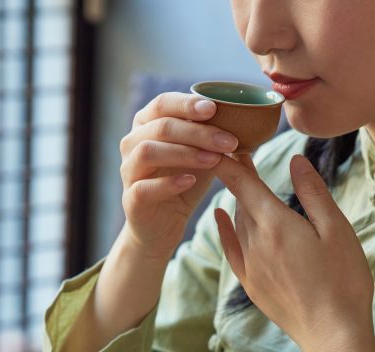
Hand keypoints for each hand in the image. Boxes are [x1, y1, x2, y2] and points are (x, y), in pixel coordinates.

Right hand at [119, 93, 239, 261]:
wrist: (162, 225)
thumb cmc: (182, 183)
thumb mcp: (201, 155)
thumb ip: (212, 137)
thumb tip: (247, 119)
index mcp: (146, 125)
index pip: (162, 104)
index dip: (187, 103)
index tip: (214, 108)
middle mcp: (131, 143)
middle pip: (161, 127)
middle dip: (198, 132)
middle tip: (229, 141)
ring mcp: (128, 170)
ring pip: (148, 152)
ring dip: (184, 153)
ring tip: (214, 160)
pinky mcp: (131, 198)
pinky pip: (145, 187)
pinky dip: (169, 183)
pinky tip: (190, 181)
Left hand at [213, 154, 374, 351]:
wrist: (332, 334)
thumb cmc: (343, 280)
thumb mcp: (336, 230)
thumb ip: (312, 193)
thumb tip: (294, 160)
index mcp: (276, 224)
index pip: (243, 181)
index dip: (232, 158)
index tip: (227, 138)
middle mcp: (254, 242)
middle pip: (239, 200)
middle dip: (238, 174)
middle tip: (239, 149)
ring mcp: (250, 265)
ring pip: (237, 223)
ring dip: (237, 200)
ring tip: (240, 180)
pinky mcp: (251, 284)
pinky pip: (230, 248)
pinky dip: (224, 228)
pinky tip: (221, 217)